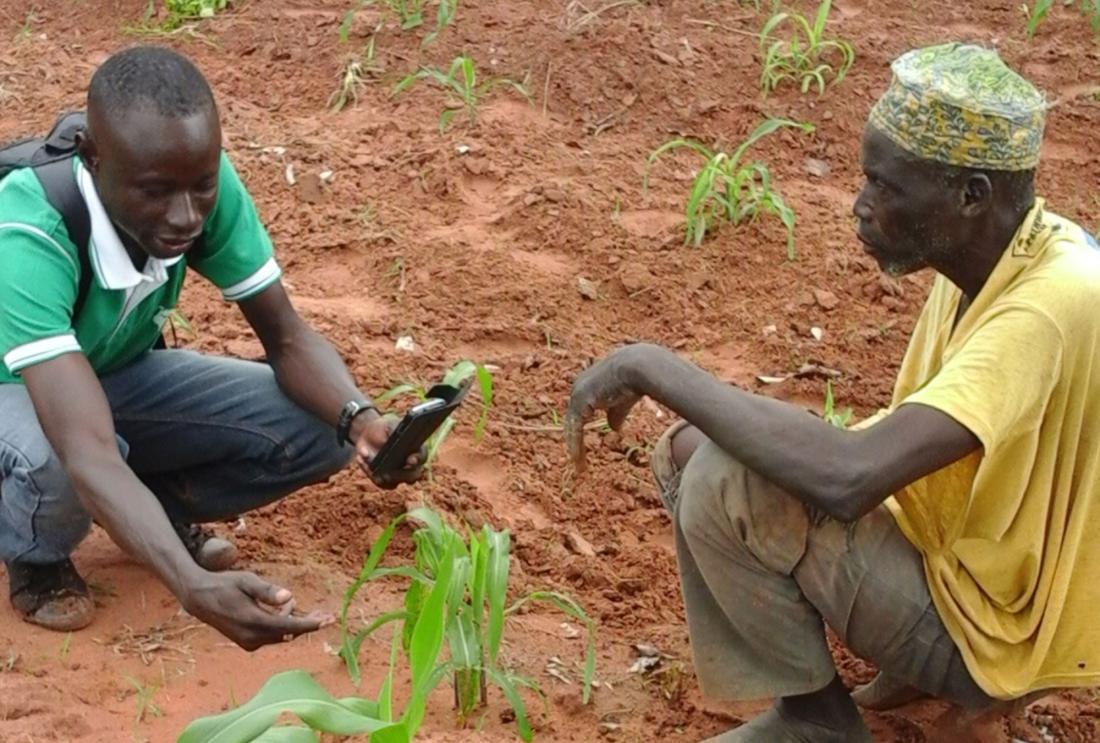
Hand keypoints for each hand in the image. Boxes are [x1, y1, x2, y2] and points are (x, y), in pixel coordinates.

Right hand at [182, 570, 331, 650]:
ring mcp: (249, 643)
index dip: (310, 624)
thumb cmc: (225, 585)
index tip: (329, 621)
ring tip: (297, 605)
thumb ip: (268, 591)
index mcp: (254, 622)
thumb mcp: (247, 581)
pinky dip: (282, 625)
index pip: (289, 627)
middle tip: (327, 614)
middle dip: (308, 623)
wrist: (199, 599)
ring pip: (282, 635)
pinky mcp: (247, 644)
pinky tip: (283, 609)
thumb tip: (290, 597)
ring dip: (293, 622)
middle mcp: (252, 637)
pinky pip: (272, 636)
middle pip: (289, 633)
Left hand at [354, 412, 424, 488]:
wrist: (369, 435)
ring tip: (370, 465)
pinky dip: (370, 473)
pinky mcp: (385, 479)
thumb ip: (393, 430)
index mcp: (415, 449)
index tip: (410, 460)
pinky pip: (380, 482)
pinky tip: (363, 459)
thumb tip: (391, 438)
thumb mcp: (388, 424)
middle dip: (402, 475)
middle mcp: (410, 465)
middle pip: (412, 476)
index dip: (418, 459)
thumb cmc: (384, 428)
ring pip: (394, 482)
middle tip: (389, 472)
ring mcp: (398, 474)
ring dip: (382, 475)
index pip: (421, 456)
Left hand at [565, 344, 648, 474]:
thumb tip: (614, 429)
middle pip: (572, 422)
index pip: (578, 415)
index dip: (579, 433)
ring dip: (575, 448)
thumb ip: (615, 415)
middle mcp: (577, 389)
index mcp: (585, 388)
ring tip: (579, 466)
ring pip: (572, 427)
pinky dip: (577, 444)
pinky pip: (576, 428)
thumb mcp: (622, 402)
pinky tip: (579, 458)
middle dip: (574, 442)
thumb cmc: (632, 381)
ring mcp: (577, 394)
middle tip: (577, 463)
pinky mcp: (580, 401)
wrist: (636, 367)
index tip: (582, 451)